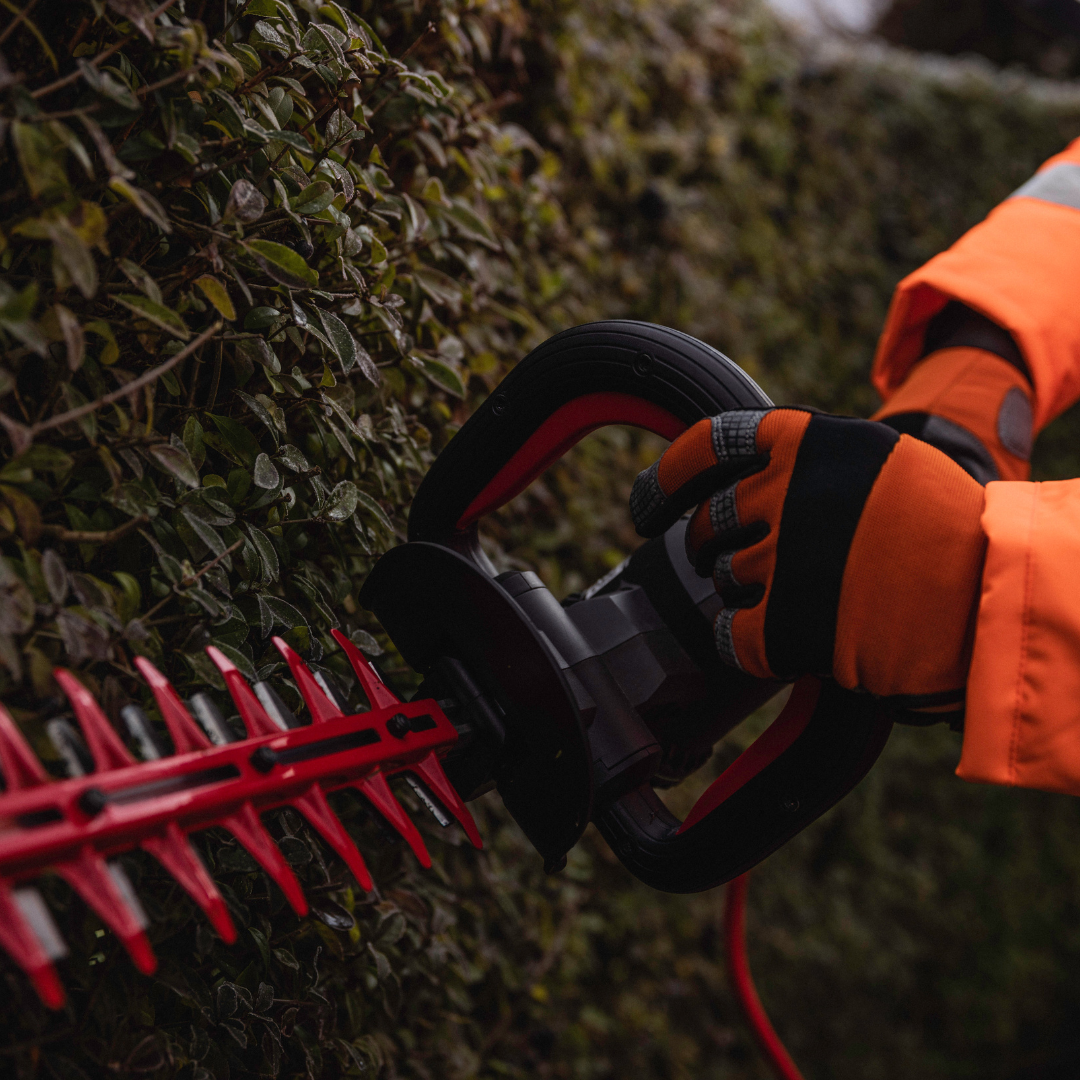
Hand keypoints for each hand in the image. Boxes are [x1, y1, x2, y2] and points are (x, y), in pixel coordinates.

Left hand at [630, 409, 987, 715]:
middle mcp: (788, 493)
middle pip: (710, 522)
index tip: (646, 506)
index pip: (708, 444)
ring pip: (723, 578)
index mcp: (810, 442)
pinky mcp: (787, 625)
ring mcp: (785, 559)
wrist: (994, 596)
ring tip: (798, 598)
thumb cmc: (947, 530)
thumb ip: (814, 465)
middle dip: (710, 545)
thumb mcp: (884, 463)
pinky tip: (770, 641)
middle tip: (727, 564)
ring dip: (744, 592)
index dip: (666, 478)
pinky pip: (726, 635)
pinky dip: (738, 642)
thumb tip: (743, 481)